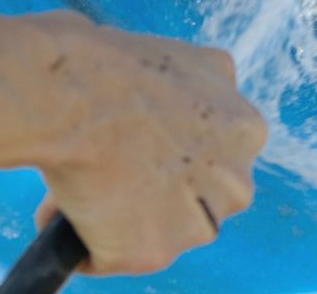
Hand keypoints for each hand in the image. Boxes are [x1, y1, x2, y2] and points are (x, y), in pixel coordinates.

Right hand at [34, 12, 267, 273]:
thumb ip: (202, 90)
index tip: (141, 144)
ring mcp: (198, 224)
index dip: (172, 155)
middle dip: (158, 191)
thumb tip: (183, 106)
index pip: (214, 160)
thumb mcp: (184, 61)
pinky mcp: (153, 253)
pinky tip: (69, 205)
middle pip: (195, 201)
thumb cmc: (116, 67)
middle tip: (111, 166)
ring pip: (157, 232)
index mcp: (247, 131)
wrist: (76, 93)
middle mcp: (236, 183)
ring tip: (85, 182)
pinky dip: (88, 241)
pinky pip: (111, 256)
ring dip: (123, 218)